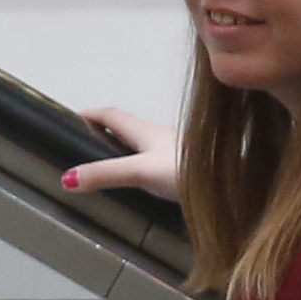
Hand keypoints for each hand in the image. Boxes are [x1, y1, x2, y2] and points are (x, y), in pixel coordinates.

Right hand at [62, 106, 180, 201]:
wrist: (233, 185)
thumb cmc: (187, 171)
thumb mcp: (139, 171)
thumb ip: (106, 174)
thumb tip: (68, 178)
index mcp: (145, 131)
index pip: (111, 115)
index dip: (91, 114)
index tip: (73, 117)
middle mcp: (159, 136)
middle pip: (126, 128)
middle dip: (104, 131)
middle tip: (85, 142)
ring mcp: (173, 152)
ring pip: (142, 144)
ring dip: (124, 148)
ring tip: (108, 162)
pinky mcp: (184, 168)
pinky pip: (155, 161)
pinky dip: (141, 164)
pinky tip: (143, 180)